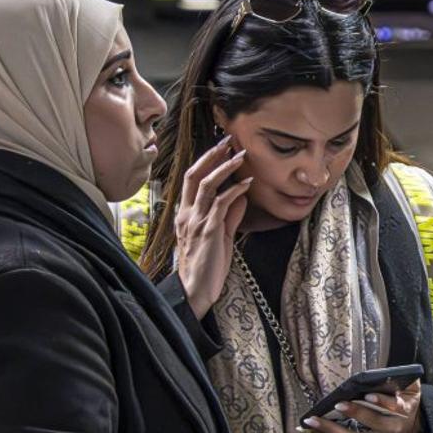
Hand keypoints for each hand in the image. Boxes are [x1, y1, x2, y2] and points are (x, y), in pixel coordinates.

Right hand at [176, 138, 253, 318]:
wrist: (195, 291)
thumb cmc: (207, 266)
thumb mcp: (220, 236)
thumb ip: (229, 215)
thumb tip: (239, 195)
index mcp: (186, 214)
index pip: (192, 179)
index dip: (206, 161)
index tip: (221, 148)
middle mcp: (187, 214)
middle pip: (194, 175)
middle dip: (211, 155)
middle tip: (228, 141)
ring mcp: (196, 221)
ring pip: (207, 185)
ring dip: (225, 168)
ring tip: (241, 156)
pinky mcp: (209, 231)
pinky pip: (221, 204)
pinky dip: (235, 191)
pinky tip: (247, 184)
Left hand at [304, 380, 422, 432]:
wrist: (412, 431)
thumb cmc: (407, 405)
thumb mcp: (411, 389)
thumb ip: (403, 379)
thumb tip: (385, 373)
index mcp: (404, 412)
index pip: (395, 407)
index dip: (382, 401)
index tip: (368, 395)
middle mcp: (392, 430)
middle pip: (372, 423)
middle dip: (355, 413)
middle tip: (337, 404)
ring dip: (333, 431)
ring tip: (315, 421)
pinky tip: (317, 431)